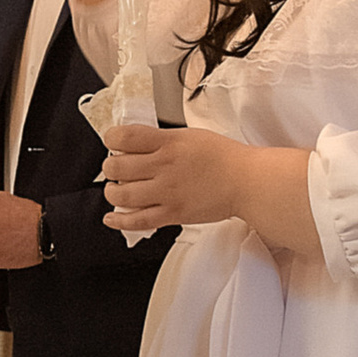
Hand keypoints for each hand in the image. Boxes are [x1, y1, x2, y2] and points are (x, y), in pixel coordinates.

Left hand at [100, 120, 243, 236]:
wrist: (247, 181)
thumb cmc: (224, 158)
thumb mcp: (190, 136)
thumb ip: (162, 140)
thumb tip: (135, 144)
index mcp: (169, 143)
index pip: (125, 137)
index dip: (111, 138)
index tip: (112, 141)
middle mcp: (164, 166)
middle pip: (117, 167)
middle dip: (110, 168)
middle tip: (116, 168)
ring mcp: (167, 192)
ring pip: (121, 195)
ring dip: (112, 193)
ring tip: (116, 190)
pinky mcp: (173, 214)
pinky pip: (138, 221)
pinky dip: (119, 221)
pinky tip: (112, 218)